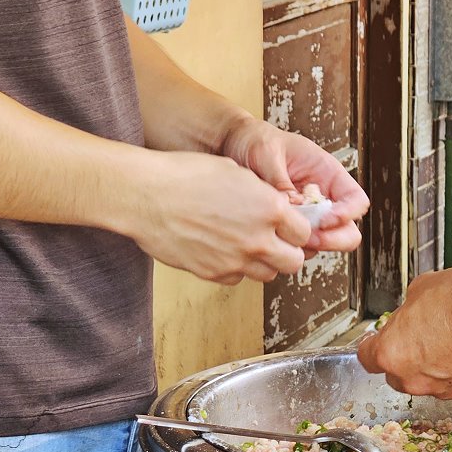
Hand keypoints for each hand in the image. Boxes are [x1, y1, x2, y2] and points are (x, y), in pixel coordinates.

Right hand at [131, 150, 311, 284]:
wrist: (146, 196)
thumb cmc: (185, 176)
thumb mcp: (236, 173)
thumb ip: (263, 195)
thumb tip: (276, 207)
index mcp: (270, 209)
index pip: (304, 232)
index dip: (296, 228)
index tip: (288, 226)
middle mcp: (258, 239)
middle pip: (293, 262)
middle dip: (288, 252)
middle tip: (276, 243)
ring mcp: (236, 261)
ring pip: (268, 274)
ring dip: (263, 263)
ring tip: (247, 246)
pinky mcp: (213, 274)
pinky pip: (237, 279)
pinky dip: (235, 269)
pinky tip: (223, 251)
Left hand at [219, 117, 369, 252]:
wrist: (235, 147)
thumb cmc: (256, 141)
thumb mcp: (268, 154)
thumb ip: (281, 181)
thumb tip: (290, 206)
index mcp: (327, 174)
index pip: (357, 200)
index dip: (347, 214)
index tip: (324, 220)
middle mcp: (323, 197)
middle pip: (348, 231)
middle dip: (333, 239)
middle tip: (307, 238)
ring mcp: (308, 215)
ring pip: (325, 242)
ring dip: (308, 245)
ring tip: (284, 235)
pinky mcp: (290, 226)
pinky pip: (299, 245)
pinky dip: (290, 247)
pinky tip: (272, 235)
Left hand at [357, 268, 451, 398]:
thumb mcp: (420, 289)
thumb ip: (407, 310)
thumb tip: (412, 311)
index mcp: (391, 353)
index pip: (367, 358)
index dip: (371, 346)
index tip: (373, 341)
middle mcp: (413, 378)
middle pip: (395, 374)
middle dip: (402, 358)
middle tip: (415, 336)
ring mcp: (442, 389)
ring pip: (426, 380)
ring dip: (431, 365)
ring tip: (447, 339)